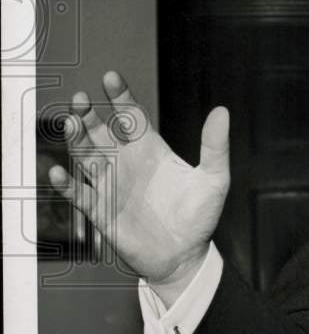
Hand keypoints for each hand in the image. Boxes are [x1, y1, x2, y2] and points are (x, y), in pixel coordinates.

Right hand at [48, 71, 229, 305]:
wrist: (185, 256)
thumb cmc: (200, 217)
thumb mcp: (213, 178)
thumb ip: (214, 145)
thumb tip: (222, 111)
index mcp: (152, 149)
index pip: (131, 115)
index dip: (120, 96)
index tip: (111, 77)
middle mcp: (128, 162)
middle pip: (101, 131)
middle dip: (89, 114)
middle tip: (81, 99)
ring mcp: (112, 185)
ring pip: (86, 156)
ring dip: (76, 140)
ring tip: (70, 123)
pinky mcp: (101, 210)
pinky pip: (79, 193)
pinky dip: (68, 183)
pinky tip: (61, 171)